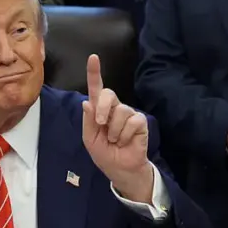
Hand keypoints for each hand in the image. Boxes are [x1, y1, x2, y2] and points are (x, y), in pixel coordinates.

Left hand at [82, 54, 152, 202]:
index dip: (94, 72)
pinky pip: (131, 122)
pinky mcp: (140, 122)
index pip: (96, 88)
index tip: (93, 57)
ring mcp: (128, 113)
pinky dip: (125, 135)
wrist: (120, 170)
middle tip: (101, 124)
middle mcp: (114, 107)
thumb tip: (87, 102)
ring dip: (114, 131)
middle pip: (108, 94)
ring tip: (115, 140)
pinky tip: (125, 141)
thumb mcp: (90, 138)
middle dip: (103, 108)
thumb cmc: (104, 153)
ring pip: (120, 112)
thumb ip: (88, 120)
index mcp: (99, 109)